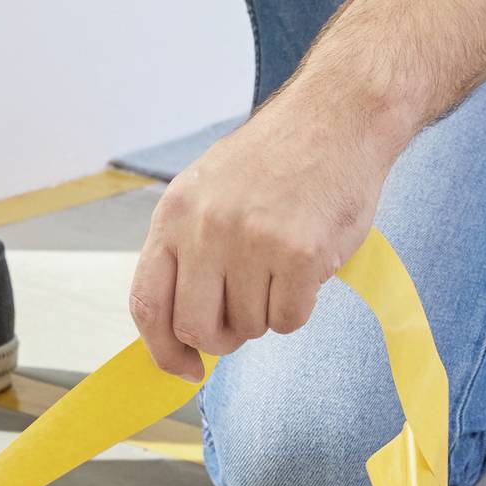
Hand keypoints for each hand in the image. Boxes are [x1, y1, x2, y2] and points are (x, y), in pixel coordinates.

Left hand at [129, 92, 390, 380]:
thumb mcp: (208, 192)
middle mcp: (205, 229)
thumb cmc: (277, 159)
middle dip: (223, 337)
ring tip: (283, 266)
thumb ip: (188, 252)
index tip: (183, 368)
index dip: (161, 349)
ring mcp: (251, 241)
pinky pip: (289, 320)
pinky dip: (300, 307)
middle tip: (246, 316)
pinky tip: (307, 268)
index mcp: (174, 214)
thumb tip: (180, 329)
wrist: (338, 116)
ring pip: (250, 327)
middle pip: (196, 327)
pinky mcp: (298, 254)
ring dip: (269, 313)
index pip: (147, 302)